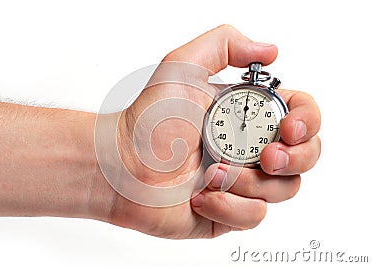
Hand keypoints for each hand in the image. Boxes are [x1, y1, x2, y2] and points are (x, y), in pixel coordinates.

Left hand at [90, 25, 320, 238]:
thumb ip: (226, 45)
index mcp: (246, 115)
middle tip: (265, 157)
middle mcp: (248, 148)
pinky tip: (200, 196)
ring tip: (211, 173)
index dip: (307, 122)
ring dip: (247, 182)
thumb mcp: (183, 66)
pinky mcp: (229, 212)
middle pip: (304, 156)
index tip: (289, 129)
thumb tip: (271, 51)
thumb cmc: (147, 120)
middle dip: (294, 158)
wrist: (121, 167)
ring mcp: (240, 182)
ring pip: (283, 189)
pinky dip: (228, 207)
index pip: (301, 115)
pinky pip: (254, 216)